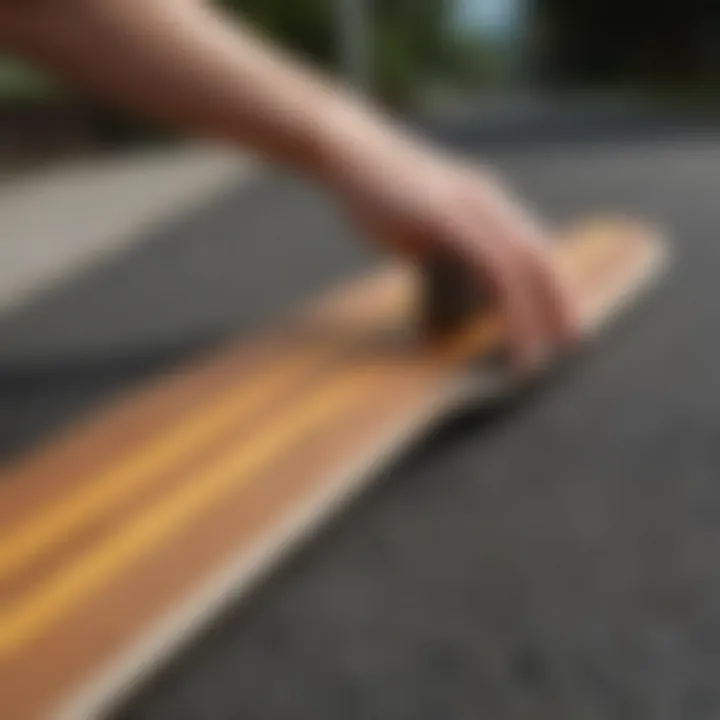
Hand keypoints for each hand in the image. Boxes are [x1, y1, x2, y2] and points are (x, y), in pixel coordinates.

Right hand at [323, 127, 578, 369]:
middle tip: (571, 342)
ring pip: (520, 268)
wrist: (350, 153)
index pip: (532, 248)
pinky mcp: (448, 220)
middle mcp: (488, 204)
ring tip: (534, 355)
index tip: (561, 319)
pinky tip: (505, 332)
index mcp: (486, 202)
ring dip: (533, 315)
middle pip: (538, 258)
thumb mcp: (422, 219)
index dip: (553, 286)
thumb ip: (443, 247)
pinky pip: (492, 268)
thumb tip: (447, 281)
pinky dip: (507, 305)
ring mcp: (469, 210)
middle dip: (559, 303)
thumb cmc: (379, 189)